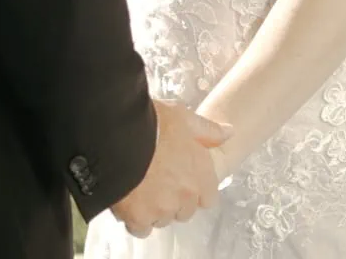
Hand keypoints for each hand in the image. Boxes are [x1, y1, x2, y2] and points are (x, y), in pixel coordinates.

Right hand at [110, 101, 227, 237]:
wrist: (117, 135)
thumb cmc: (150, 123)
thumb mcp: (183, 117)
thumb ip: (208, 130)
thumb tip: (229, 133)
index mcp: (200, 174)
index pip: (207, 198)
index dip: (193, 189)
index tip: (180, 180)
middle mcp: (185, 196)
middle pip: (183, 211)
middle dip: (172, 200)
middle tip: (156, 181)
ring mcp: (162, 209)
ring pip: (161, 219)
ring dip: (153, 209)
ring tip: (139, 187)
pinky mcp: (138, 217)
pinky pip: (141, 228)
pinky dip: (135, 219)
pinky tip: (128, 200)